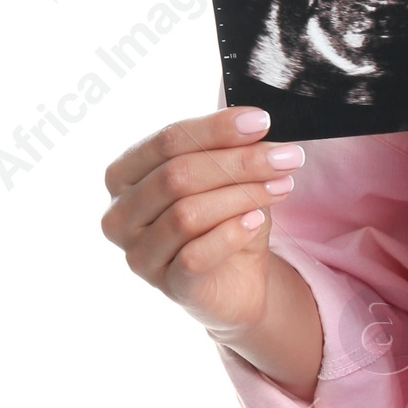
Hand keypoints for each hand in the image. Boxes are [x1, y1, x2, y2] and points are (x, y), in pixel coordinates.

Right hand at [101, 106, 303, 343]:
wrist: (237, 279)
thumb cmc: (224, 218)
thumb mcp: (227, 177)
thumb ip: (229, 150)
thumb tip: (254, 124)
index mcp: (124, 175)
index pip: (167, 141)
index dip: (216, 129)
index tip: (262, 122)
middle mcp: (120, 214)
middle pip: (177, 175)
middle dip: (239, 162)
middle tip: (286, 158)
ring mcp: (138, 254)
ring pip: (187, 214)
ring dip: (242, 195)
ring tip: (281, 187)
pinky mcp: (166, 285)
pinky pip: (195, 256)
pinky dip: (230, 234)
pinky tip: (256, 221)